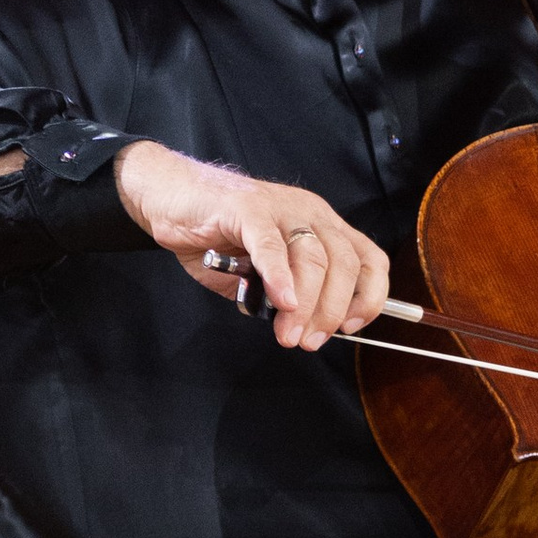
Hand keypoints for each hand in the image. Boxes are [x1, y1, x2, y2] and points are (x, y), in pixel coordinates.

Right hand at [114, 142, 388, 349]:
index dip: (368, 297)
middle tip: (309, 341)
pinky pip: (270, 244)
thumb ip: (278, 297)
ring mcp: (281, 208)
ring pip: (312, 257)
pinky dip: (280, 276)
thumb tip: (296, 327)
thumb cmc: (215, 234)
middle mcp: (310, 213)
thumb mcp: (258, 273)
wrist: (168, 195)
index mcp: (322, 226)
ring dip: (305, 303)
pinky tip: (280, 301)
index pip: (369, 259)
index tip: (349, 328)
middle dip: (330, 310)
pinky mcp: (246, 209)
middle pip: (343, 263)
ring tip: (288, 334)